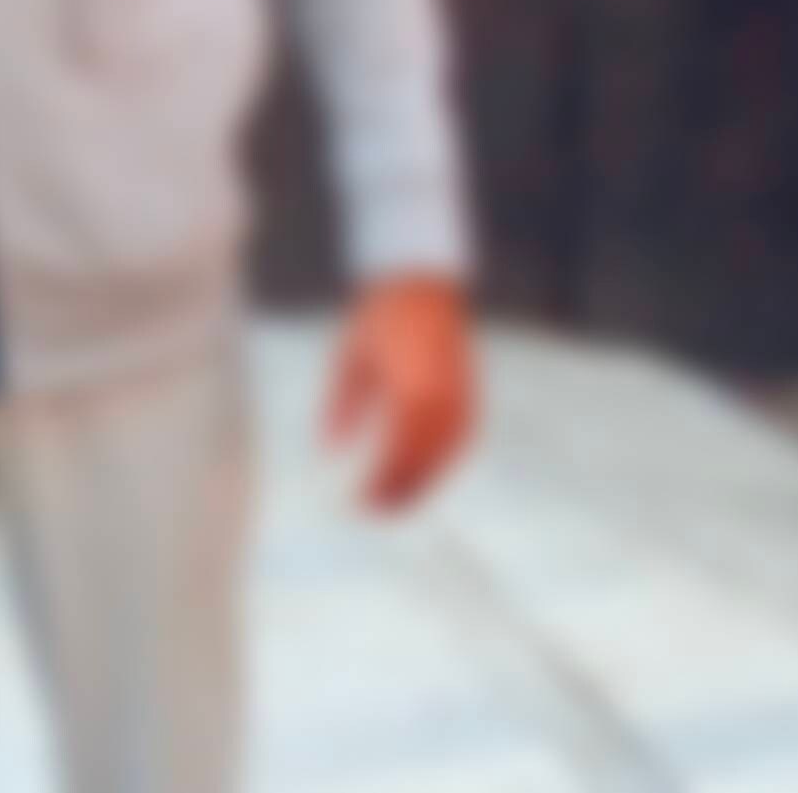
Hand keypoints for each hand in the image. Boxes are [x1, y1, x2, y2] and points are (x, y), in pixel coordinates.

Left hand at [322, 276, 478, 512]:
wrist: (421, 286)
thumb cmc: (378, 320)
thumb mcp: (349, 360)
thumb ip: (339, 408)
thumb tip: (326, 454)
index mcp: (409, 390)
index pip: (397, 456)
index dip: (379, 486)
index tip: (357, 504)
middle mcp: (441, 399)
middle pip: (423, 463)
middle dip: (398, 492)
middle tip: (371, 511)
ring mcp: (461, 398)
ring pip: (444, 458)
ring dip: (420, 482)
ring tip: (392, 500)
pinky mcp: (471, 395)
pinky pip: (458, 442)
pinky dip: (439, 462)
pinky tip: (419, 473)